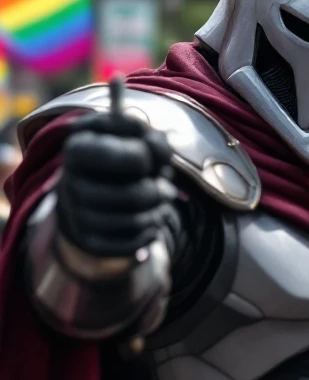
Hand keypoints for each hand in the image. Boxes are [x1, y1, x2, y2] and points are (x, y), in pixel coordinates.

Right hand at [57, 90, 176, 258]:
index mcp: (77, 149)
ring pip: (135, 223)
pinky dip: (149, 233)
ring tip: (160, 202)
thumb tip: (157, 142)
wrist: (89, 186)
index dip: (145, 156)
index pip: (125, 156)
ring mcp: (78, 216)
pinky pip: (131, 244)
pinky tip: (150, 221)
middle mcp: (71, 185)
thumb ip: (148, 134)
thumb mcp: (129, 135)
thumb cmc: (116, 154)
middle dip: (159, 191)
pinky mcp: (89, 241)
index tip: (146, 155)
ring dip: (158, 213)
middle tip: (166, 186)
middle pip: (135, 196)